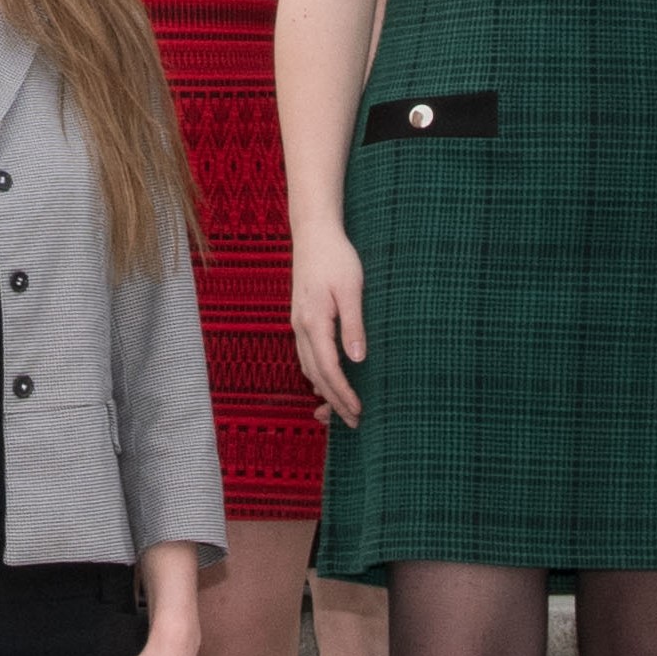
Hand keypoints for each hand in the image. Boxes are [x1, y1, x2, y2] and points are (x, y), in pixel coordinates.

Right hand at [289, 227, 366, 418]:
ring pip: (308, 367)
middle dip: (334, 400)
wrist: (313, 233)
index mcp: (314, 322)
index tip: (358, 410)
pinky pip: (306, 355)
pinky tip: (327, 381)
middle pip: (316, 374)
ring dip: (324, 390)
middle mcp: (301, 327)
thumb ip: (353, 324)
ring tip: (342, 409)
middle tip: (354, 422)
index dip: (343, 393)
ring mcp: (298, 323)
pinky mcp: (301, 318)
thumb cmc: (336, 257)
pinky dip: (317, 374)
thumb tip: (357, 359)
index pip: (328, 368)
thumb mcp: (351, 288)